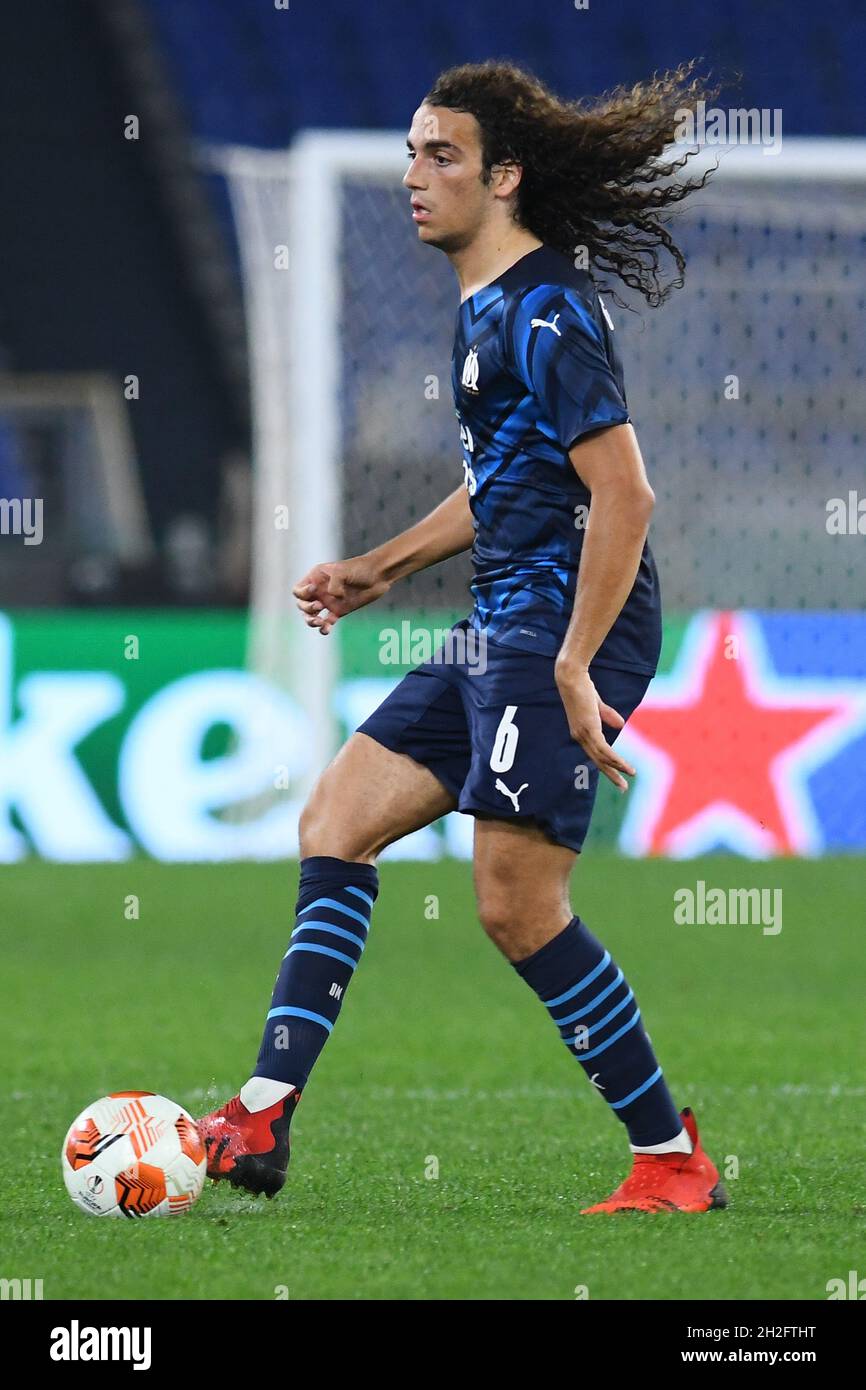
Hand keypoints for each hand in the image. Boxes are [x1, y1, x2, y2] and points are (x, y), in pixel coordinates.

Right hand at [292, 556, 391, 634]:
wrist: (378, 575)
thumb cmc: (360, 568)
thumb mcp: (343, 570)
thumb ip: (334, 583)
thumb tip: (333, 598)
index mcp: (316, 578)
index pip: (298, 590)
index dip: (303, 593)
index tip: (315, 590)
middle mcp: (320, 591)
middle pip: (302, 604)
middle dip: (306, 608)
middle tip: (318, 606)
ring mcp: (329, 602)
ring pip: (311, 616)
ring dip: (311, 621)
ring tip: (319, 622)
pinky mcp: (339, 612)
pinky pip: (327, 622)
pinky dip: (324, 628)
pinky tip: (327, 629)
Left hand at [554, 660, 636, 792]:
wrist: (573, 677)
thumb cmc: (582, 687)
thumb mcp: (597, 704)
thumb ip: (606, 715)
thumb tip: (620, 726)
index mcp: (580, 732)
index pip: (594, 753)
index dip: (607, 765)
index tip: (617, 775)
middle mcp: (580, 736)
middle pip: (597, 761)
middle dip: (611, 775)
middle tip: (623, 788)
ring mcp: (584, 734)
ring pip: (602, 757)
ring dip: (617, 768)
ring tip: (630, 775)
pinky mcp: (590, 729)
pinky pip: (604, 749)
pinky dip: (615, 758)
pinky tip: (624, 765)